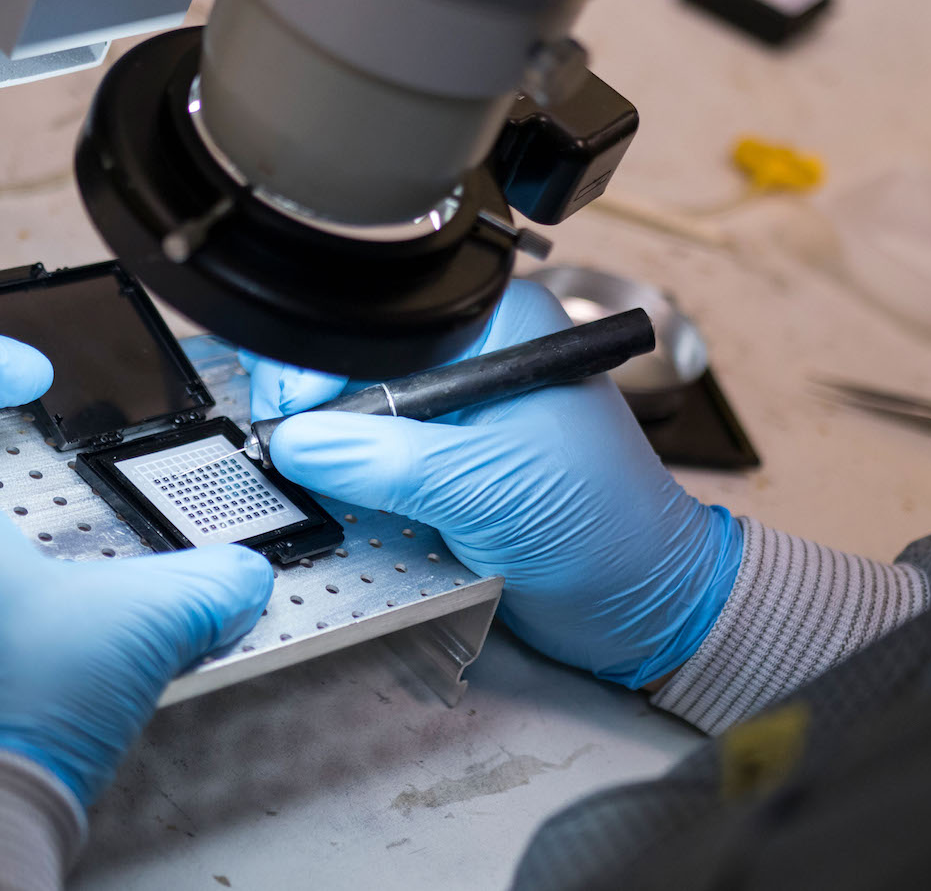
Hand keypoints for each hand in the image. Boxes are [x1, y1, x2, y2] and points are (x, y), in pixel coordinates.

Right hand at [245, 281, 741, 688]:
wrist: (642, 608)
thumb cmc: (603, 530)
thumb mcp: (484, 486)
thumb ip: (385, 459)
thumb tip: (299, 442)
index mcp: (499, 329)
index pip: (381, 322)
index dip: (324, 363)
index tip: (289, 411)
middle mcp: (477, 361)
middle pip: (364, 368)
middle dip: (324, 411)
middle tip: (292, 453)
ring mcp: (463, 418)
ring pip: (366, 420)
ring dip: (339, 453)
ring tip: (314, 479)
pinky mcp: (452, 468)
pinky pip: (381, 464)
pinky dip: (358, 485)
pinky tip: (345, 499)